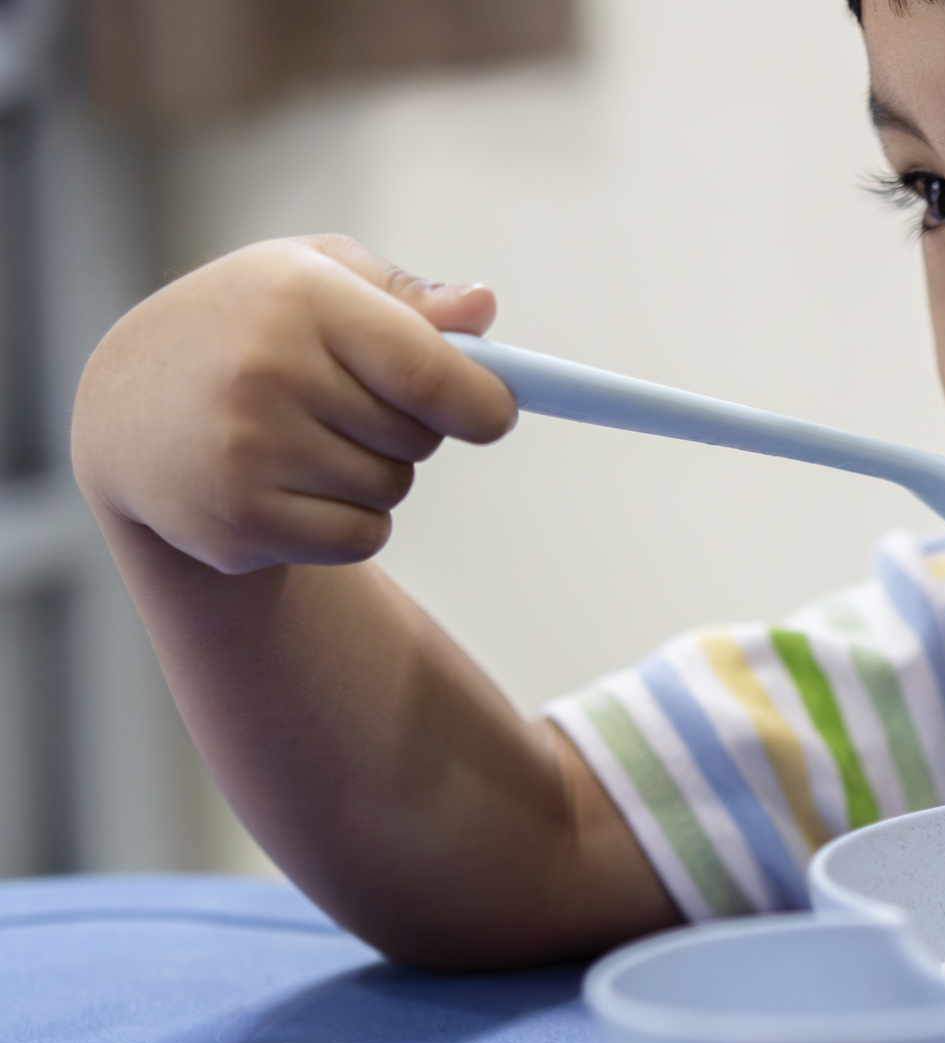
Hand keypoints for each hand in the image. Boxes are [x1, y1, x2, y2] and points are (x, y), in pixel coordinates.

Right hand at [72, 235, 517, 574]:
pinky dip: (349, 523)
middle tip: (346, 403)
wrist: (127, 409)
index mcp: (300, 299)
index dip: (484, 401)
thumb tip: (485, 310)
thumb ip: (409, 296)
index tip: (495, 411)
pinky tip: (292, 485)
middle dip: (412, 429)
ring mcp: (247, 453)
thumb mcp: (316, 278)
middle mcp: (268, 373)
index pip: (430, 372)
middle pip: (420, 437)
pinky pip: (360, 539)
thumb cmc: (250, 329)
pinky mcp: (240, 523)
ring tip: (305, 439)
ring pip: (392, 490)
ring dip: (375, 475)